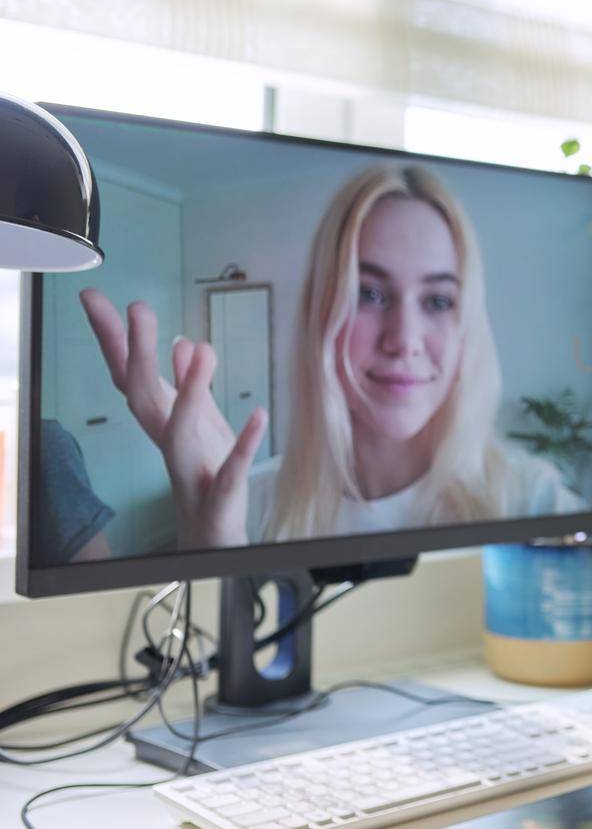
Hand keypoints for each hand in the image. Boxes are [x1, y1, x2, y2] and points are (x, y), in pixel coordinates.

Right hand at [80, 289, 266, 548]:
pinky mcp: (222, 491)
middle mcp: (167, 440)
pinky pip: (232, 466)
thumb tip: (183, 341)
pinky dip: (245, 442)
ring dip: (190, 390)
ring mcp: (191, 466)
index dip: (112, 336)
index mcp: (162, 420)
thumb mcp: (200, 420)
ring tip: (203, 348)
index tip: (93, 296)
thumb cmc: (205, 471)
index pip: (128, 372)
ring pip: (179, 428)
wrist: (213, 532)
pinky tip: (260, 416)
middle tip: (137, 305)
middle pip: (142, 393)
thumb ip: (190, 384)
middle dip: (136, 350)